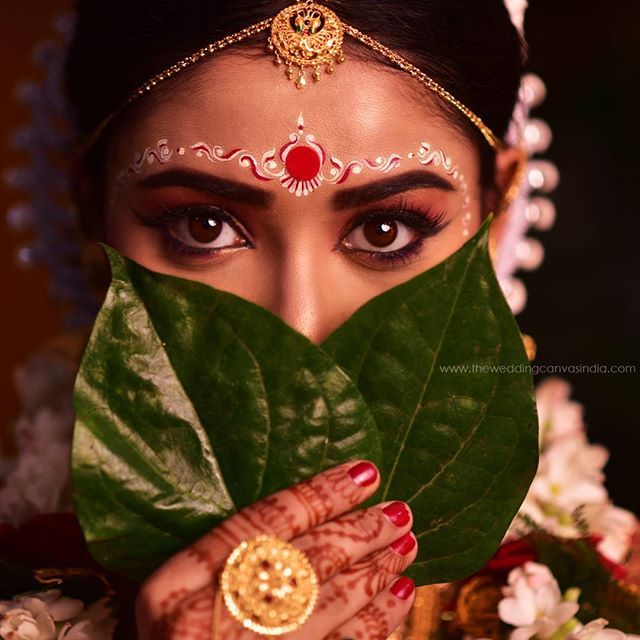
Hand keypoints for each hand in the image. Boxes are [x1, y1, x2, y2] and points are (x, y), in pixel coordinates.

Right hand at [135, 460, 417, 638]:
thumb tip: (305, 515)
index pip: (262, 522)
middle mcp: (212, 620)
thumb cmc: (179, 638)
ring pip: (331, 601)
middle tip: (399, 510)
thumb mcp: (170, 601)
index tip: (364, 472)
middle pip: (304, 559)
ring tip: (406, 542)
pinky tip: (401, 595)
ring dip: (377, 569)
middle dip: (360, 531)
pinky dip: (378, 620)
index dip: (321, 493)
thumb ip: (217, 557)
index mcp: (173, 588)